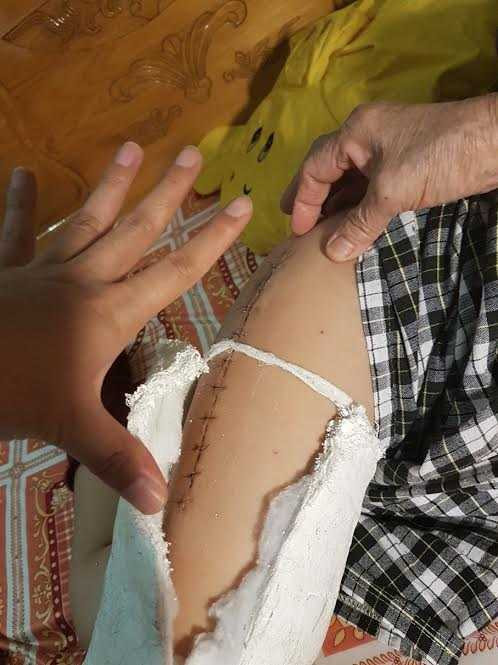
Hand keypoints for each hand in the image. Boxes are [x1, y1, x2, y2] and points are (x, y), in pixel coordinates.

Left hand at [0, 143, 251, 513]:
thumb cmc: (11, 395)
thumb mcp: (71, 427)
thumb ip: (119, 459)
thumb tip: (160, 504)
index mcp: (107, 313)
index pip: (174, 272)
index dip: (212, 240)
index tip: (241, 205)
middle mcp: (82, 280)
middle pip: (136, 231)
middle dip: (168, 194)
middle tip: (193, 153)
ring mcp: (41, 269)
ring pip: (85, 220)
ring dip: (110, 185)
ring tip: (131, 147)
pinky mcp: (4, 269)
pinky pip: (15, 232)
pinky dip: (18, 204)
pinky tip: (20, 172)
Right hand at [281, 94, 497, 260]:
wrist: (496, 142)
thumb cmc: (438, 157)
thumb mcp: (392, 193)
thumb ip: (360, 224)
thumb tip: (333, 253)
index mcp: (355, 132)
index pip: (315, 167)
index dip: (303, 200)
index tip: (298, 230)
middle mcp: (367, 136)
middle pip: (328, 168)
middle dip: (312, 196)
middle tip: (297, 222)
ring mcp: (388, 148)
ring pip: (351, 178)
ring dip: (337, 203)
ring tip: (322, 229)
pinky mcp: (407, 162)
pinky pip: (372, 184)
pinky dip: (359, 204)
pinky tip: (354, 222)